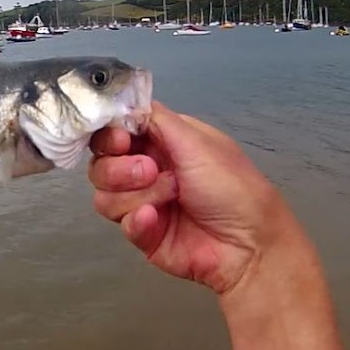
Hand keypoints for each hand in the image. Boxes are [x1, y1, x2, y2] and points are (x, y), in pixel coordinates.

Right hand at [89, 100, 293, 295]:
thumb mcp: (197, 142)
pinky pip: (120, 223)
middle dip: (119, 169)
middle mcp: (147, 170)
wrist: (248, 245)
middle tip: (150, 171)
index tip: (122, 142)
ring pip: (105, 195)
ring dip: (136, 195)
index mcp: (161, 143)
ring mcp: (143, 203)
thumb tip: (126, 104)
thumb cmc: (232, 187)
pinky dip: (137, 221)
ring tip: (170, 197)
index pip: (115, 133)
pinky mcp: (142, 233)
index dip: (110, 136)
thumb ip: (156, 119)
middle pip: (101, 165)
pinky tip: (155, 220)